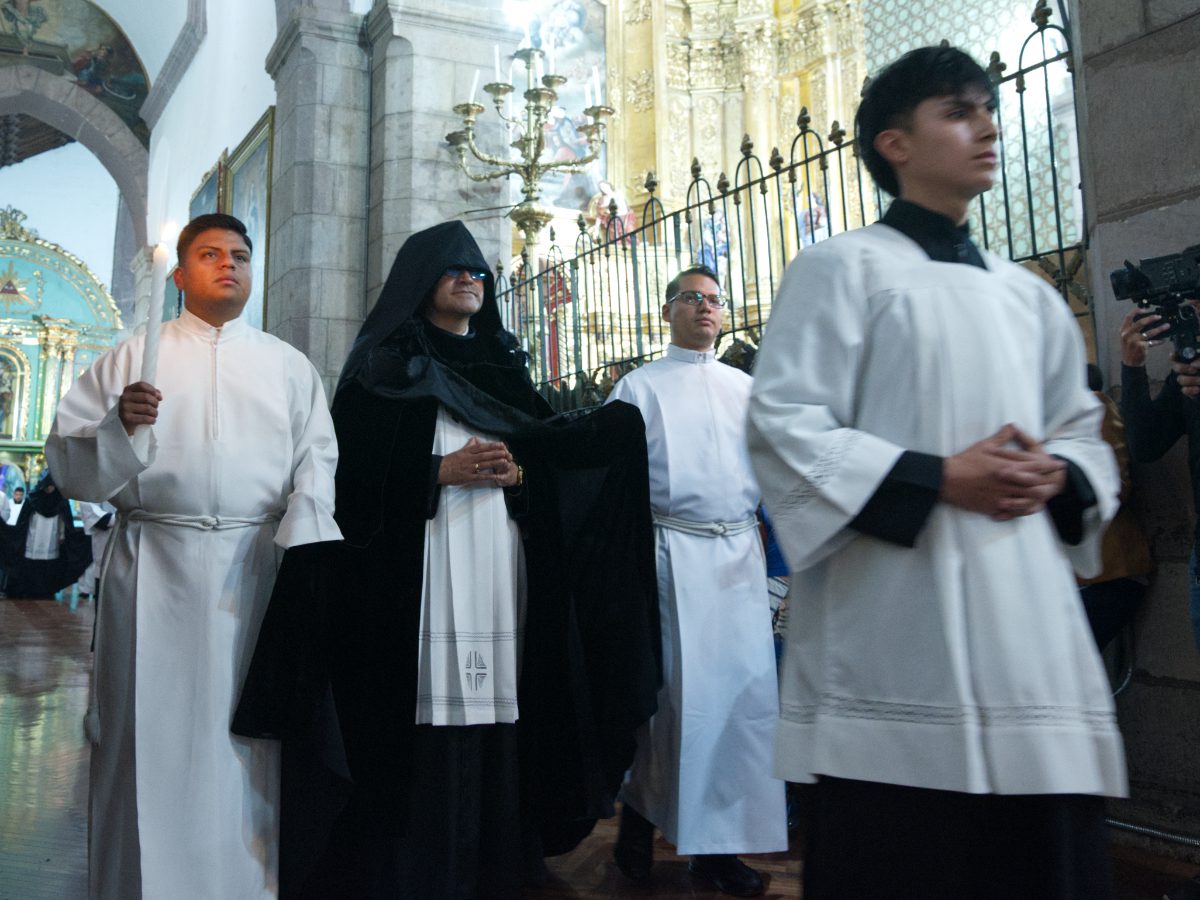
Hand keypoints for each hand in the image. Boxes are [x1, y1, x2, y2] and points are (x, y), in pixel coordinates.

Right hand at [118, 382, 161, 434]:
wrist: (123, 425)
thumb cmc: (134, 410)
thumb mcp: (139, 399)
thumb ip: (149, 393)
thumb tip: (158, 394)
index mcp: (128, 390)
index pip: (141, 385)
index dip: (152, 390)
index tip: (159, 397)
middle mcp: (125, 397)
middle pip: (146, 397)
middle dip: (155, 403)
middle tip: (155, 408)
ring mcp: (124, 408)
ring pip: (148, 408)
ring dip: (155, 413)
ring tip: (154, 415)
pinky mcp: (127, 418)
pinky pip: (146, 418)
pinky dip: (152, 420)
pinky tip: (152, 421)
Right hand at [438, 436, 514, 486]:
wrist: (440, 470)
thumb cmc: (450, 461)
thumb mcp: (460, 451)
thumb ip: (469, 446)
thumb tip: (475, 439)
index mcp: (468, 452)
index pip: (482, 447)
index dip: (492, 446)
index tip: (501, 444)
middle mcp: (470, 459)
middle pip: (485, 455)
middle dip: (496, 454)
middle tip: (506, 452)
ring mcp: (469, 468)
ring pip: (484, 464)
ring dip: (495, 463)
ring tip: (504, 461)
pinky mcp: (468, 477)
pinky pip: (480, 477)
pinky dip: (488, 476)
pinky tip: (496, 476)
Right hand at [941, 424, 1066, 520]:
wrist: (946, 480)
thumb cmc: (964, 461)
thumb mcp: (983, 446)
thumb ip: (1001, 438)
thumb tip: (1012, 426)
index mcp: (1007, 465)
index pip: (1035, 465)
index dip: (1050, 465)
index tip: (1059, 465)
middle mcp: (1008, 481)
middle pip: (1036, 484)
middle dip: (1048, 482)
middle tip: (1055, 481)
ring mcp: (1001, 496)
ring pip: (1027, 499)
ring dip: (1038, 497)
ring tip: (1044, 496)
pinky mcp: (993, 507)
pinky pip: (1013, 511)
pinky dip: (1022, 509)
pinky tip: (1027, 507)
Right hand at [1119, 308, 1168, 366]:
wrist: (1129, 363)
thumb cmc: (1129, 349)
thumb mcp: (1126, 338)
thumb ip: (1132, 330)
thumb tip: (1146, 320)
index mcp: (1123, 331)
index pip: (1128, 318)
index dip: (1136, 311)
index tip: (1145, 309)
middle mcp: (1127, 335)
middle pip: (1140, 322)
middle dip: (1151, 318)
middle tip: (1159, 316)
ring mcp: (1134, 341)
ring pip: (1150, 332)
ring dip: (1160, 328)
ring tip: (1167, 326)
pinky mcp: (1141, 346)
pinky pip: (1153, 342)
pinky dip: (1159, 341)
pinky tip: (1163, 340)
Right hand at [1169, 355, 1199, 397]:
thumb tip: (1193, 364)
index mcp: (1191, 360)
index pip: (1177, 356)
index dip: (1173, 356)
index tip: (1174, 355)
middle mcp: (1187, 369)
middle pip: (1176, 367)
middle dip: (1183, 368)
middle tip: (1194, 371)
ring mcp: (1187, 380)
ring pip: (1180, 379)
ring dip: (1191, 380)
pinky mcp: (1189, 390)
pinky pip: (1184, 390)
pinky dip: (1191, 390)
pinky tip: (1198, 389)